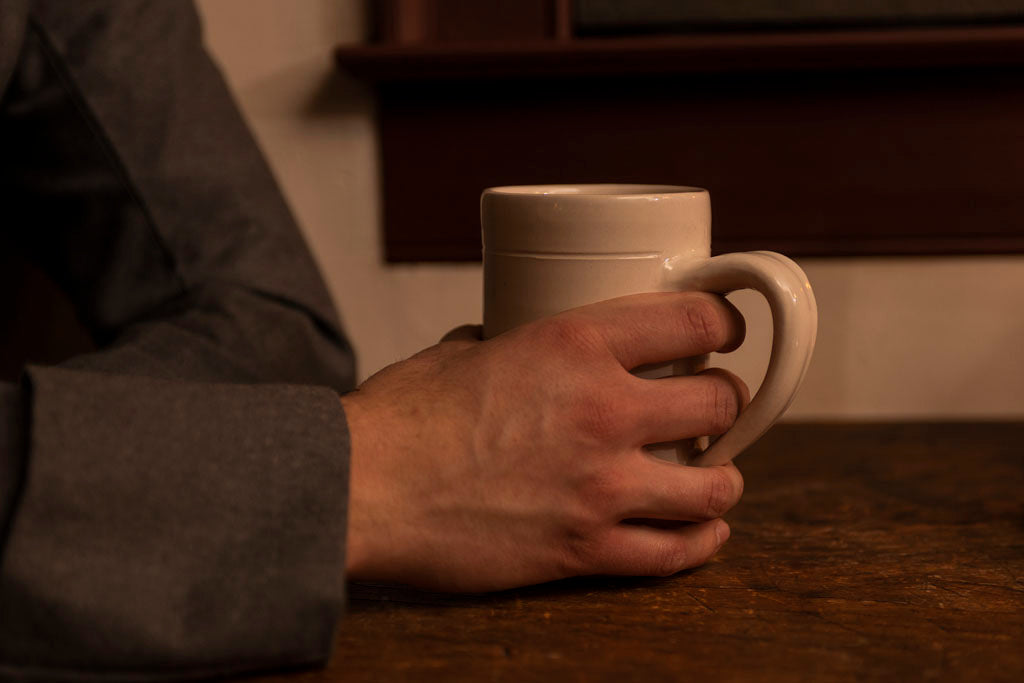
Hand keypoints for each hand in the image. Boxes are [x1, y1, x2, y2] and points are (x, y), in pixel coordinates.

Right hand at [341, 292, 748, 591]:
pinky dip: (700, 542)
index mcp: (574, 346)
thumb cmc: (400, 420)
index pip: (692, 320)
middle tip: (710, 405)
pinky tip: (704, 530)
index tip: (722, 332)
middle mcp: (602, 412)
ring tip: (715, 474)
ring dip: (723, 477)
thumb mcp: (460, 352)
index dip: (722, 323)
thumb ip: (507, 344)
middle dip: (723, 401)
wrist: (362, 492)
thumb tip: (510, 344)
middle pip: (719, 401)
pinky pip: (672, 555)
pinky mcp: (583, 550)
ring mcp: (599, 488)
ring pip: (713, 486)